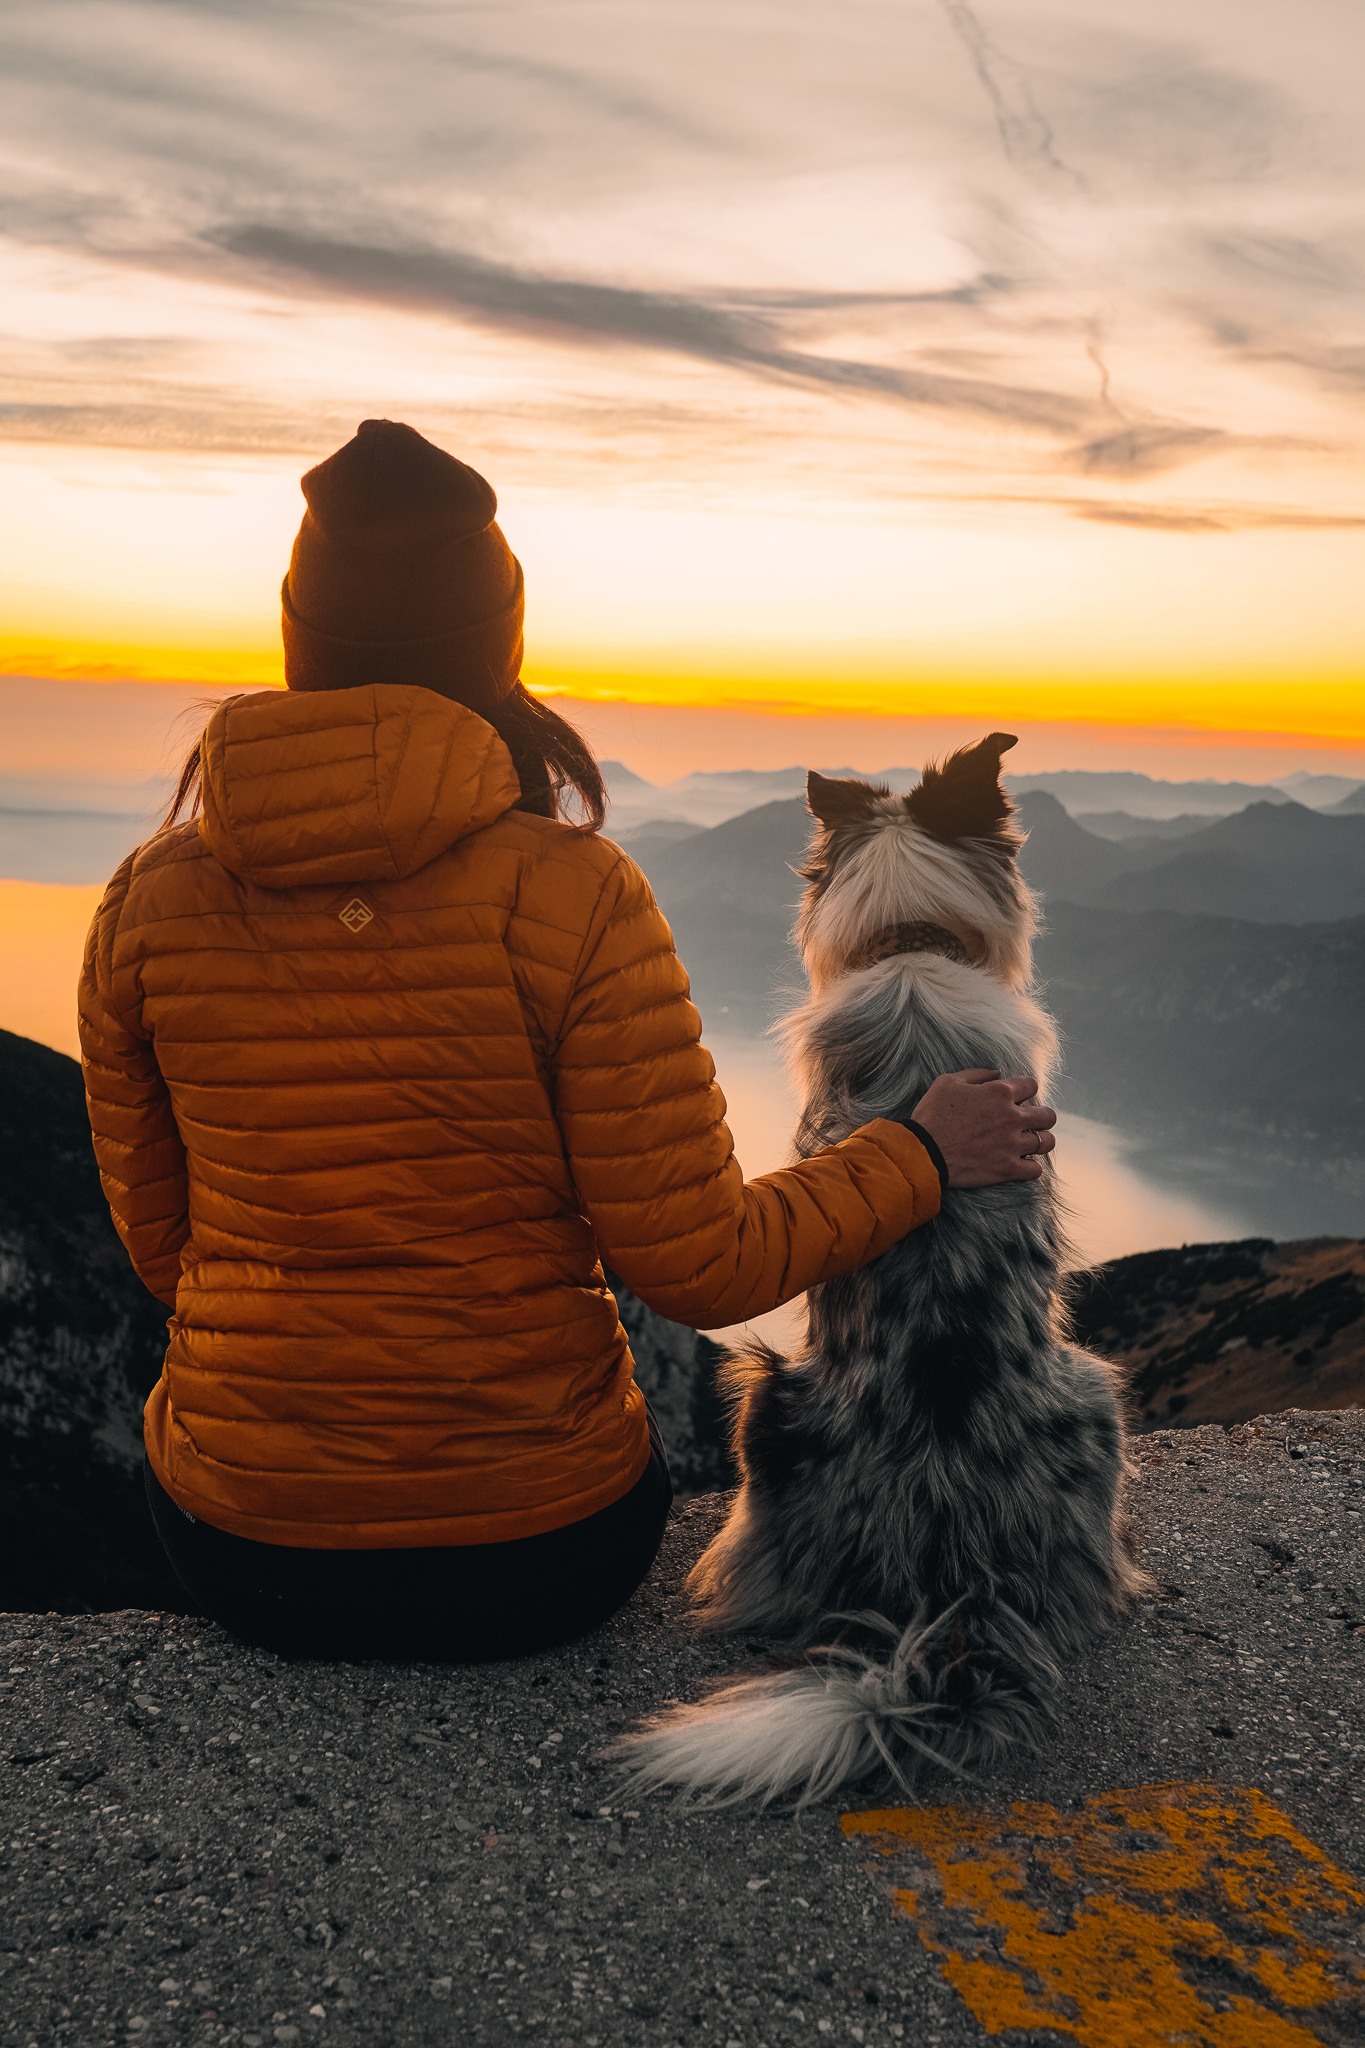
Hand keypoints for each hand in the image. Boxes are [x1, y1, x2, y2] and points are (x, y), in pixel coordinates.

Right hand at [911, 1069, 1056, 1186]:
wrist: (922, 1153)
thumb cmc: (932, 1115)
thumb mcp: (947, 1082)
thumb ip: (976, 1074)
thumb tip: (996, 1072)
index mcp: (999, 1093)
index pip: (1031, 1085)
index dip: (1026, 1090)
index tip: (1018, 1098)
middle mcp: (1012, 1118)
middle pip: (1048, 1116)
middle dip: (1040, 1117)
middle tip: (1028, 1122)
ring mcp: (1012, 1145)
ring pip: (1047, 1143)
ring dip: (1040, 1141)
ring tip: (1029, 1144)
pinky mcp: (1007, 1169)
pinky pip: (1035, 1170)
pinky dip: (1031, 1168)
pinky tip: (1020, 1164)